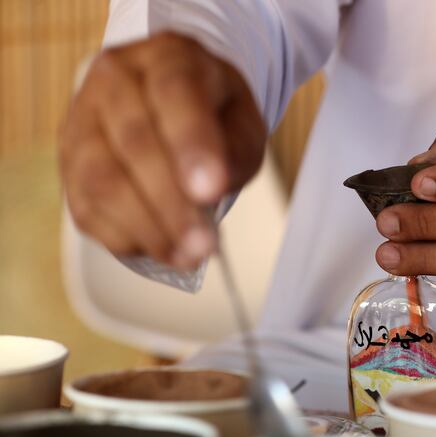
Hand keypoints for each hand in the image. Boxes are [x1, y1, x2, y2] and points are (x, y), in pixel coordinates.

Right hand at [59, 32, 265, 267]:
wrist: (172, 108)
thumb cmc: (215, 118)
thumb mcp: (243, 124)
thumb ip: (233, 152)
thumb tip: (207, 194)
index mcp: (168, 57)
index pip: (174, 92)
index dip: (191, 142)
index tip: (211, 189)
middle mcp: (114, 80)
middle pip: (135, 141)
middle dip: (172, 201)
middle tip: (205, 244)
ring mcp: (83, 122)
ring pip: (103, 179)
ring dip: (148, 227)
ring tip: (189, 256)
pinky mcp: (69, 166)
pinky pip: (88, 209)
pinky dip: (129, 237)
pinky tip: (165, 249)